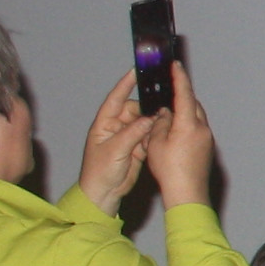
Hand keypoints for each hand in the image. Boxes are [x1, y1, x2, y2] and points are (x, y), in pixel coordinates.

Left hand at [76, 70, 152, 211]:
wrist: (103, 194)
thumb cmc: (100, 172)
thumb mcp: (116, 149)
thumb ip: (134, 132)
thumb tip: (151, 118)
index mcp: (104, 124)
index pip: (115, 99)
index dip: (125, 84)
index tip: (136, 71)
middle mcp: (115, 128)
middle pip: (135, 110)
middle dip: (147, 109)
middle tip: (162, 107)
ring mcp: (126, 137)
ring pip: (143, 122)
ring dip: (152, 124)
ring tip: (164, 121)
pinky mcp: (135, 148)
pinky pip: (148, 136)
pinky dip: (154, 136)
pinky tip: (161, 136)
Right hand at [146, 60, 216, 210]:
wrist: (188, 193)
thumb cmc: (170, 170)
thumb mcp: (156, 143)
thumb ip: (160, 123)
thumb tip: (165, 113)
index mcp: (189, 124)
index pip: (185, 94)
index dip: (179, 78)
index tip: (176, 65)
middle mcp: (202, 128)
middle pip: (193, 105)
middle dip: (181, 97)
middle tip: (168, 90)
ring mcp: (207, 139)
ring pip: (196, 118)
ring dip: (184, 112)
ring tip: (167, 114)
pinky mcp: (207, 148)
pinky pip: (197, 129)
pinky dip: (187, 125)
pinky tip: (174, 132)